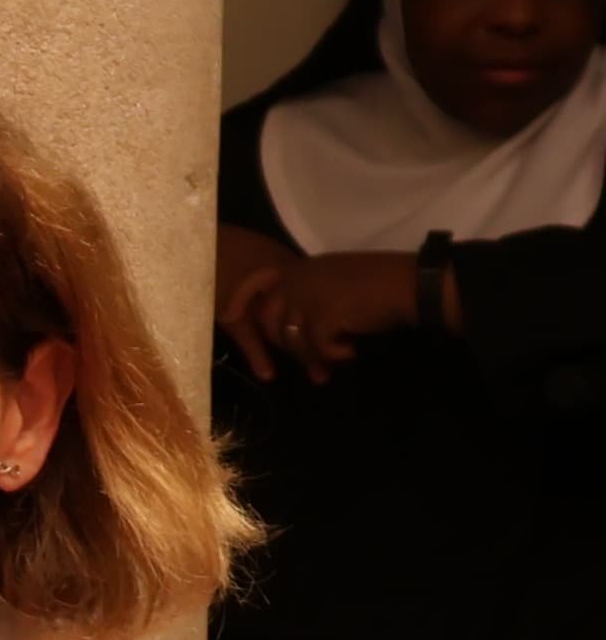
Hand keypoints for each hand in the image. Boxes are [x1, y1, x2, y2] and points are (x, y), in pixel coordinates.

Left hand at [219, 236, 413, 380]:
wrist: (411, 285)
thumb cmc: (381, 284)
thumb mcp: (338, 281)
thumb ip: (312, 296)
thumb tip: (299, 329)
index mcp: (302, 268)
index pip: (258, 280)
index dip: (240, 299)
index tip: (227, 317)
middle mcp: (300, 279)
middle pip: (272, 320)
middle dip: (287, 348)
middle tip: (309, 367)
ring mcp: (310, 297)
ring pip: (293, 338)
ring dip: (312, 358)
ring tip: (327, 370)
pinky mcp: (324, 316)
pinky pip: (317, 346)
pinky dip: (334, 354)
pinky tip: (352, 352)